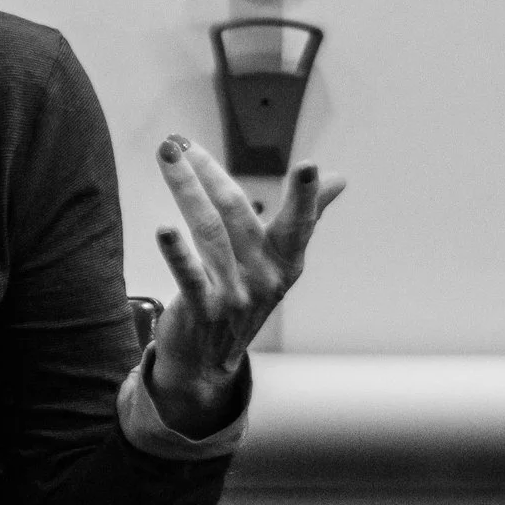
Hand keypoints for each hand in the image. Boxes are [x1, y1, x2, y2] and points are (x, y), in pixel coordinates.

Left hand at [148, 139, 345, 435]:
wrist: (210, 361)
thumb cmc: (246, 297)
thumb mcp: (281, 261)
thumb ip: (307, 217)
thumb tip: (340, 179)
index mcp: (287, 259)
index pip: (298, 222)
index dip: (306, 195)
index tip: (311, 166)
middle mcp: (265, 276)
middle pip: (235, 212)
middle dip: (208, 172)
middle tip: (179, 142)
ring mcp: (237, 295)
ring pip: (209, 231)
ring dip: (185, 190)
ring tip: (168, 158)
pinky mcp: (205, 310)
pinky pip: (191, 276)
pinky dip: (177, 253)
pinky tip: (164, 230)